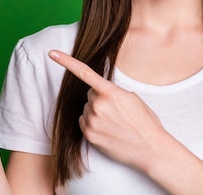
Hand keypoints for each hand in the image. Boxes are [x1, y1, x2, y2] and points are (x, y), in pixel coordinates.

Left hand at [48, 50, 168, 171]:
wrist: (150, 148)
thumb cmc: (145, 122)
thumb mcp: (132, 98)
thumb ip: (113, 91)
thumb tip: (102, 93)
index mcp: (111, 92)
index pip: (85, 72)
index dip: (66, 61)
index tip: (52, 54)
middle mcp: (99, 105)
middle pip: (90, 95)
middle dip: (100, 99)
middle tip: (116, 111)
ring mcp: (92, 120)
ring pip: (87, 109)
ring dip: (96, 113)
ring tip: (114, 123)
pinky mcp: (89, 134)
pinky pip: (83, 121)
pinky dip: (92, 124)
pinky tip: (107, 130)